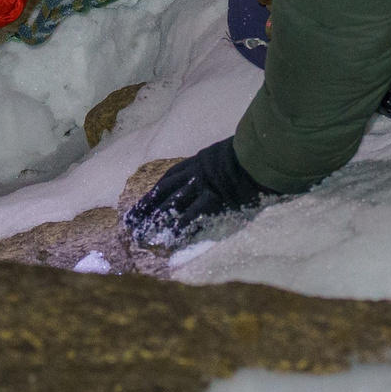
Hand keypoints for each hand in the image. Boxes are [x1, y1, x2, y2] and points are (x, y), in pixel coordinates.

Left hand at [123, 137, 265, 247]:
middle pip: (163, 192)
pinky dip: (181, 227)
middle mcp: (195, 173)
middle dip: (145, 208)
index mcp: (199, 162)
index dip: (153, 192)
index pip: (169, 179)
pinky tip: (169, 239)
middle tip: (129, 223)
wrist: (261, 153)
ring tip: (141, 236)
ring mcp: (203, 186)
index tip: (141, 204)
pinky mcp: (214, 199)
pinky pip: (193, 215)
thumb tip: (218, 173)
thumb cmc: (251, 153)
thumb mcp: (229, 154)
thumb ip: (219, 164)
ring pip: (172, 205)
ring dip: (155, 221)